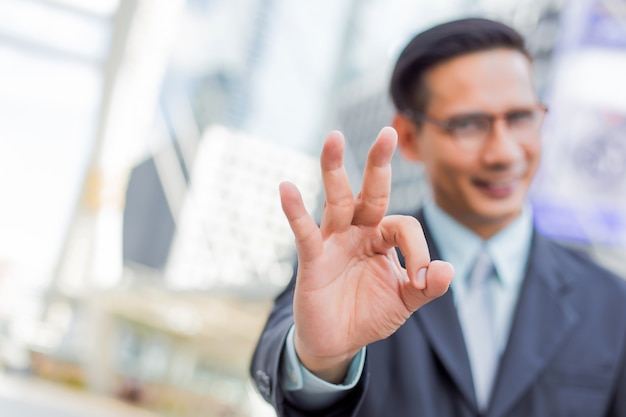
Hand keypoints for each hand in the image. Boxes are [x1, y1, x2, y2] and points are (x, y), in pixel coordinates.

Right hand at [279, 127, 453, 382]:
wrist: (337, 342)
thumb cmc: (369, 314)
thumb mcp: (405, 301)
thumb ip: (428, 287)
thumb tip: (446, 269)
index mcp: (382, 238)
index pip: (404, 226)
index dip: (419, 250)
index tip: (422, 280)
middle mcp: (358, 232)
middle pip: (369, 192)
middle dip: (378, 163)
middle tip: (388, 133)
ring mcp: (333, 242)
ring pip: (336, 200)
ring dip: (334, 169)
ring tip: (334, 137)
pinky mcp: (312, 260)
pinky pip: (304, 233)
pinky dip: (295, 212)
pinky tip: (286, 189)